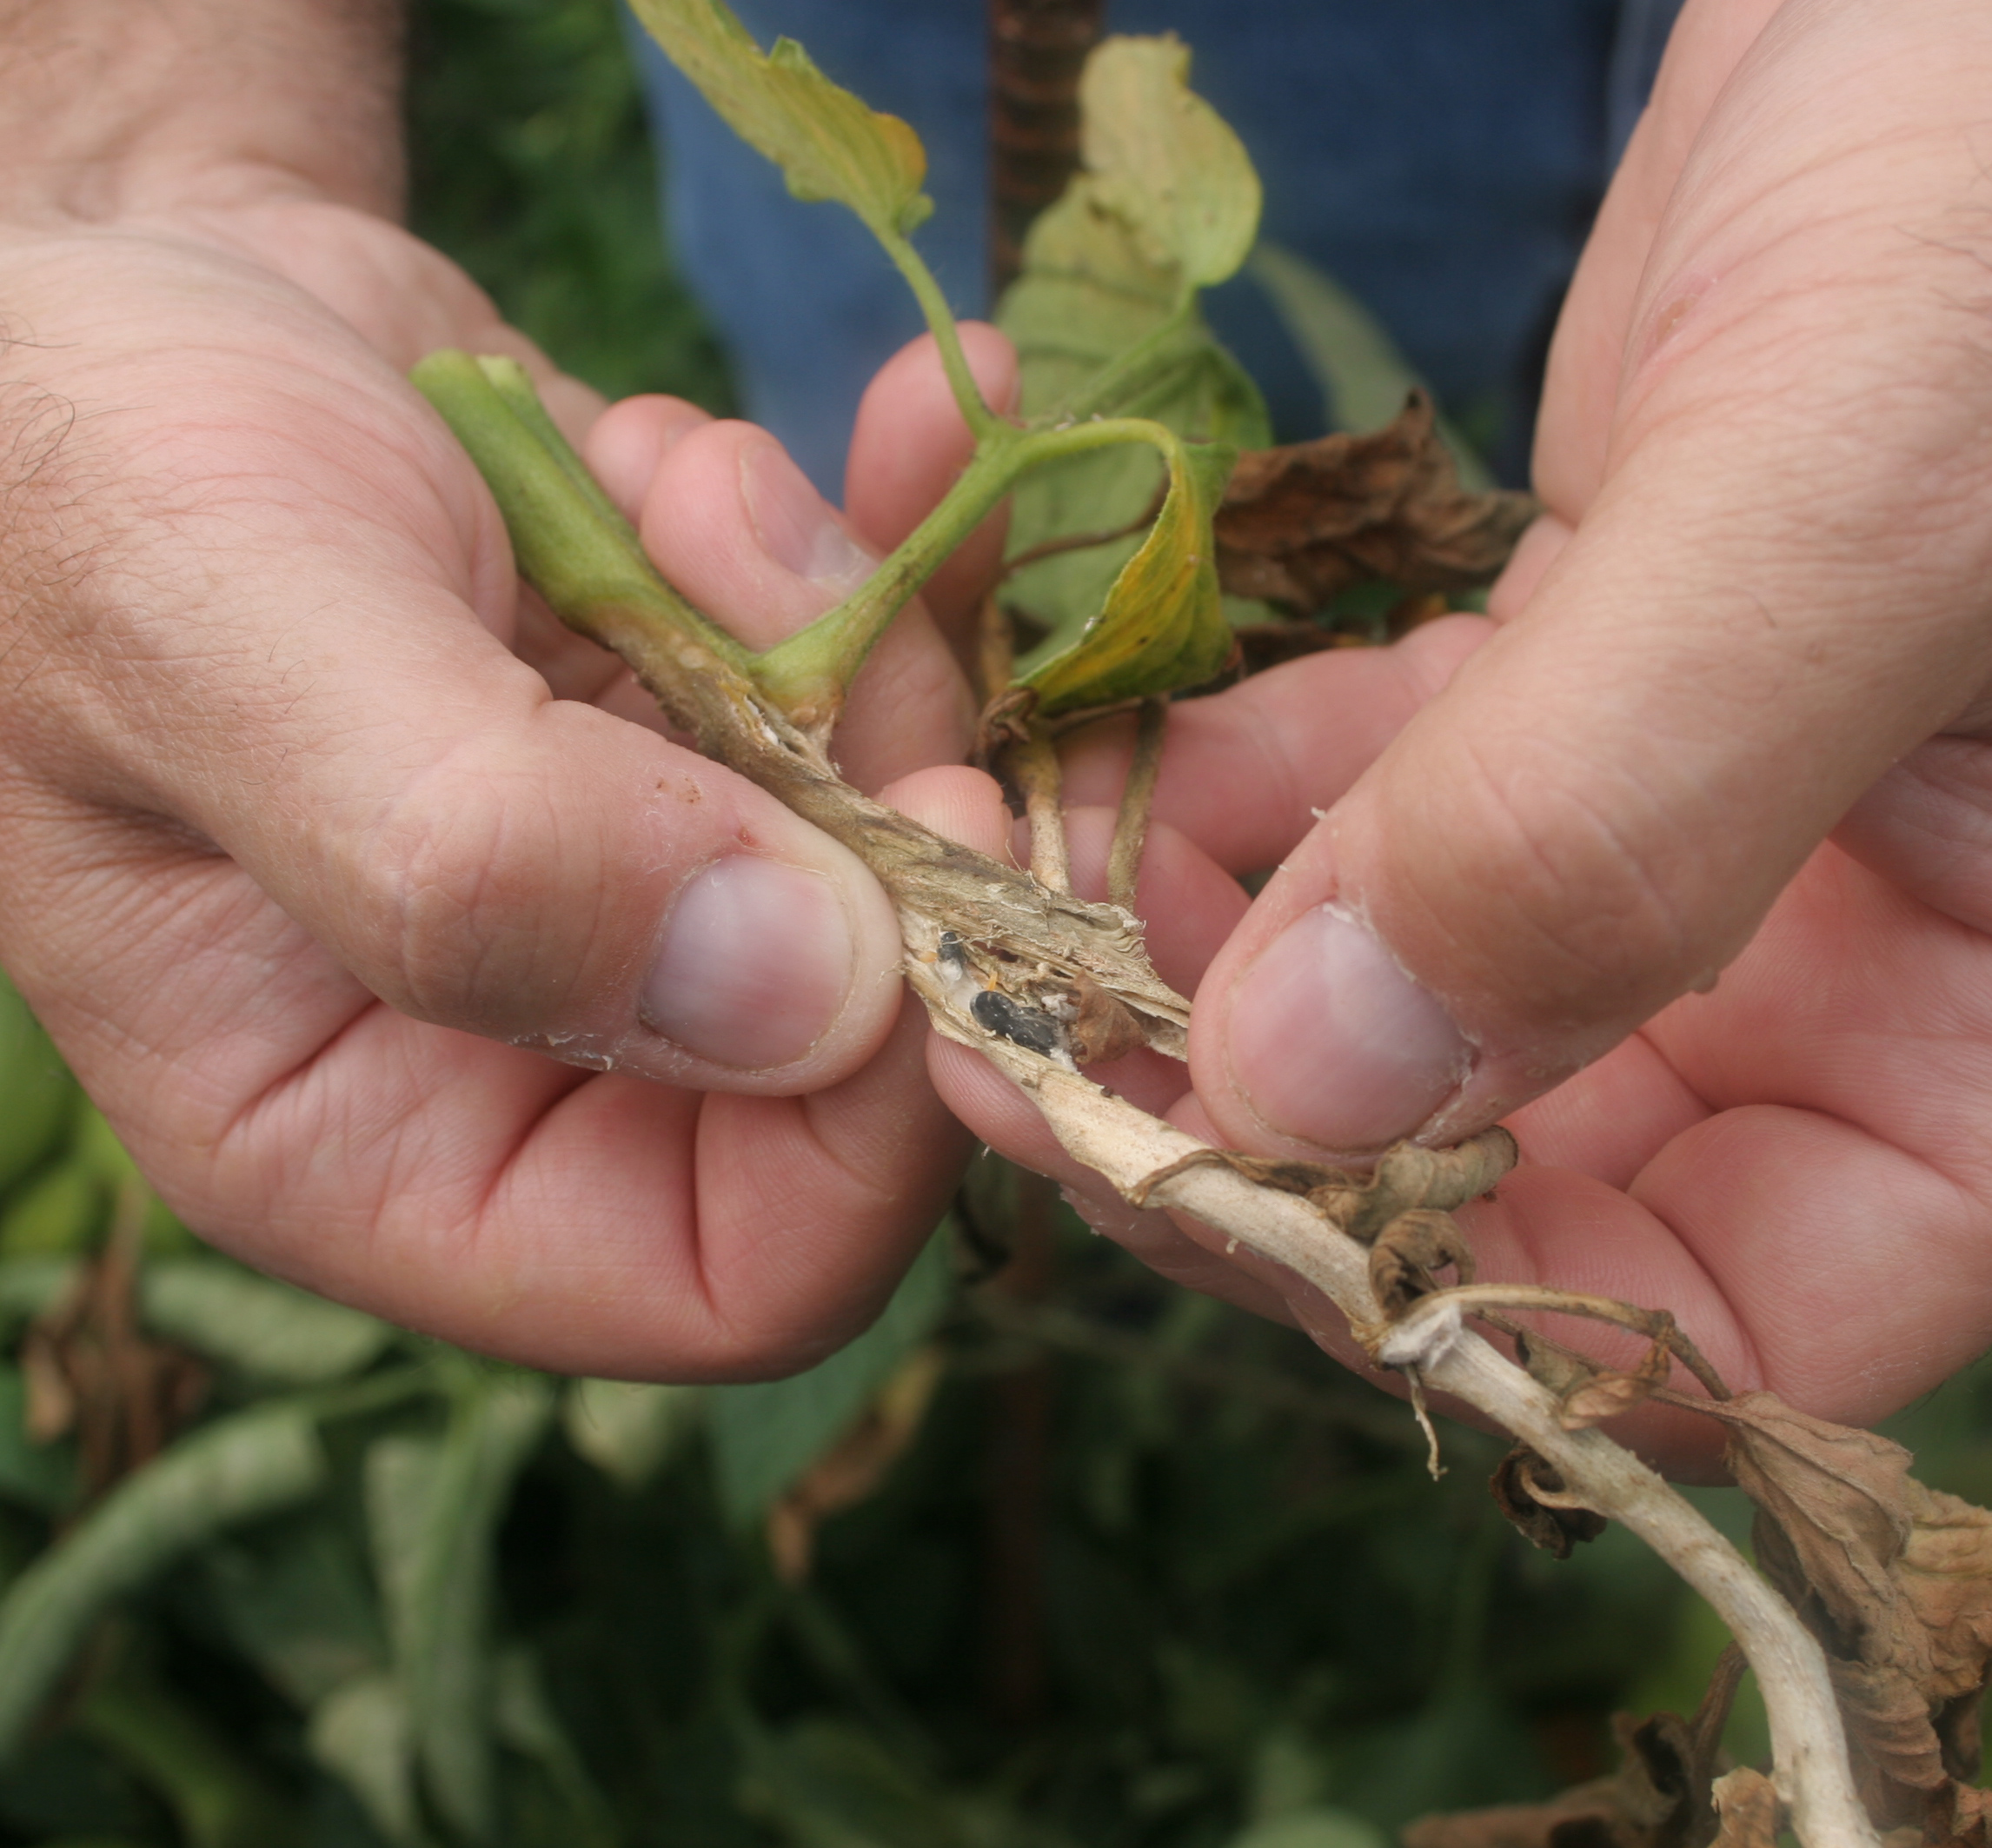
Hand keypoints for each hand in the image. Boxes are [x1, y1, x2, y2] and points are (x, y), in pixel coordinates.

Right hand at [0, 168, 1018, 1376]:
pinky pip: (898, 695)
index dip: (886, 1114)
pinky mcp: (705, 735)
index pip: (733, 1270)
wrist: (109, 291)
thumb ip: (487, 858)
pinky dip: (911, 552)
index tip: (928, 837)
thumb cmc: (78, 476)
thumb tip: (822, 997)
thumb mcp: (223, 637)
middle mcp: (543, 1048)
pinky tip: (903, 419)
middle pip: (874, 1048)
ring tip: (695, 482)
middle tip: (825, 602)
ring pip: (909, 850)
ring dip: (874, 645)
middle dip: (904, 813)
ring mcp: (648, 886)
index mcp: (379, 1146)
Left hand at [915, 0, 1991, 1466]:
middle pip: (1492, 1171)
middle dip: (1228, 1099)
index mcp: (1987, 1042)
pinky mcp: (1571, 693)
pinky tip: (1113, 717)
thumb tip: (1301, 1098)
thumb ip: (1595, 821)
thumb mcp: (1854, 494)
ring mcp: (1694, 830)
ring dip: (1175, 932)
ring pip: (1386, 987)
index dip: (1424, 1297)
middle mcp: (1841, 975)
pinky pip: (1357, 812)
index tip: (1166, 1166)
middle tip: (992, 999)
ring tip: (998, 818)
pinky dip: (1218, 786)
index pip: (1700, 1322)